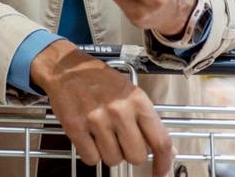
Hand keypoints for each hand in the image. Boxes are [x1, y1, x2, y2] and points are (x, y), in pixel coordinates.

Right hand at [31, 40, 173, 173]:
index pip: (160, 141)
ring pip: (113, 160)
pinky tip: (89, 137)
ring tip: (102, 134)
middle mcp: (119, 111)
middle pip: (136, 157)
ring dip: (109, 153)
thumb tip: (169, 151)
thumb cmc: (100, 80)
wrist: (65, 68)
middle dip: (130, 153)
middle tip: (121, 140)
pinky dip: (91, 153)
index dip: (164, 163)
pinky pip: (91, 159)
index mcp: (138, 101)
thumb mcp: (130, 92)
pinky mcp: (76, 128)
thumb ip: (148, 120)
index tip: (161, 173)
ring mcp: (96, 120)